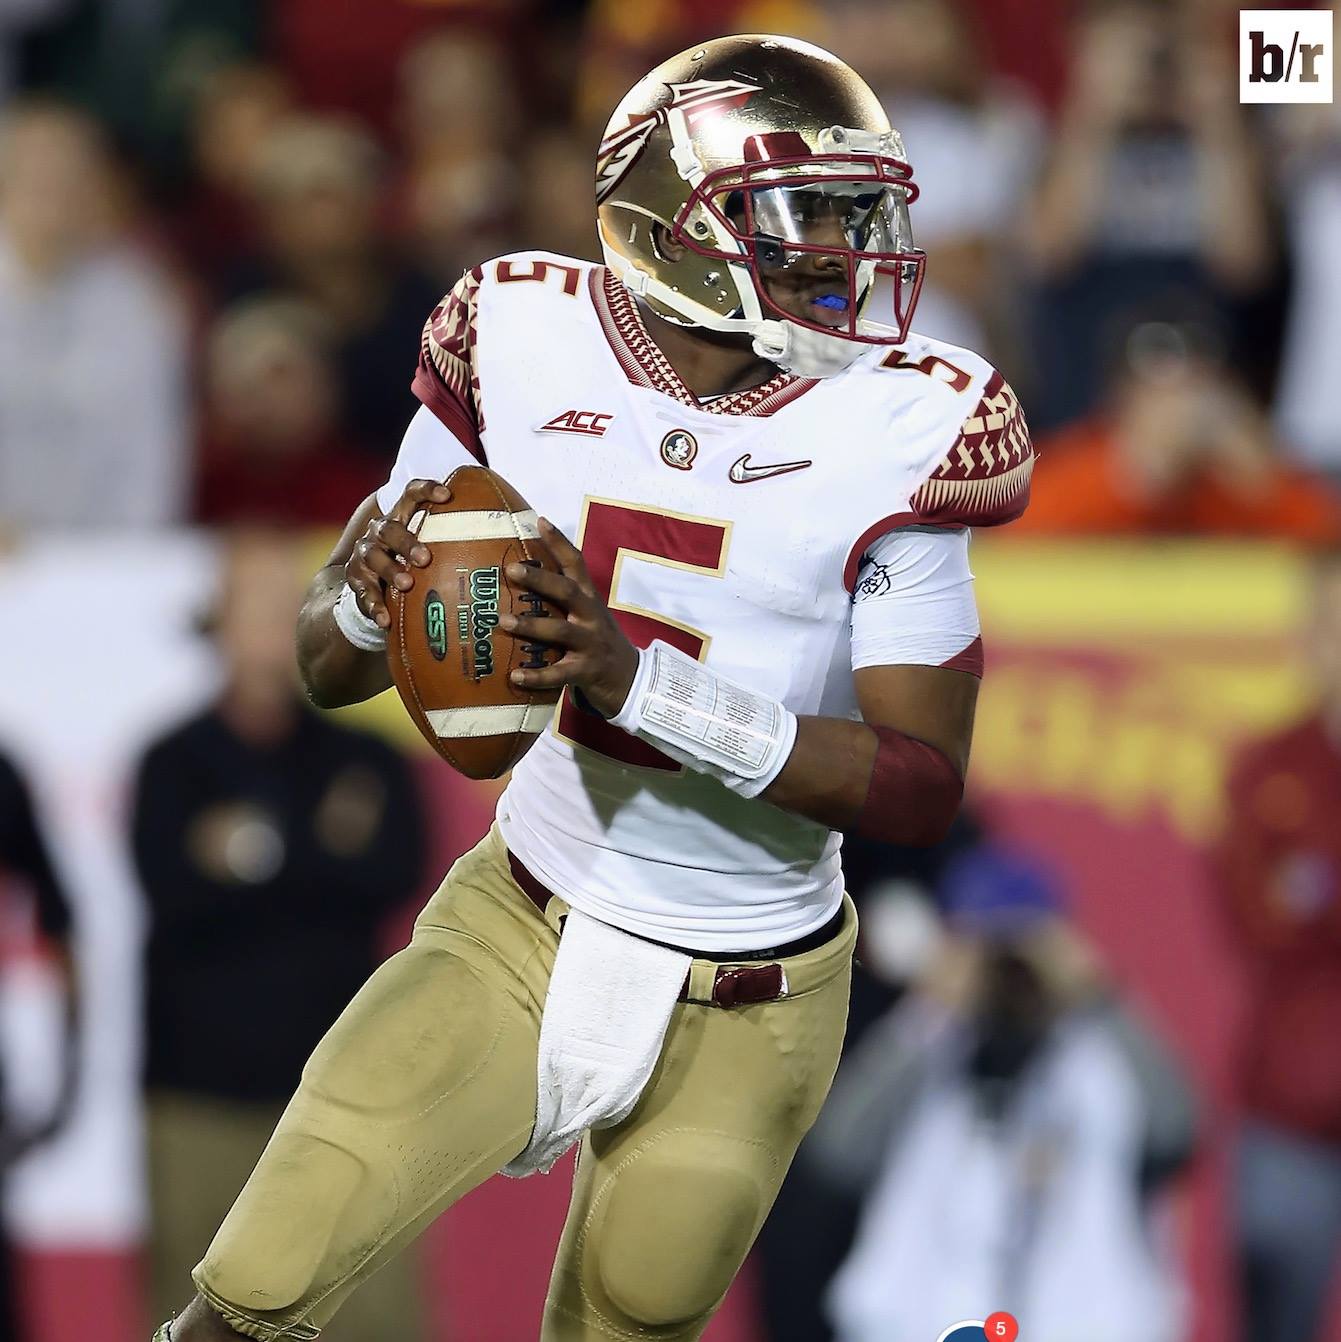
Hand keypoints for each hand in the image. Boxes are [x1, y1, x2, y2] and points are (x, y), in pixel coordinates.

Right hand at [344, 479, 449, 628]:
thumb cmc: (414, 561)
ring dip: (390, 570)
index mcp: (402, 517)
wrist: (371, 583)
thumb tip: (518, 536)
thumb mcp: (434, 547)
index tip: (448, 494)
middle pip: (390, 528)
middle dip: (407, 541)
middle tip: (425, 558)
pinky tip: (386, 619)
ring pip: (372, 556)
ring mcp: (365, 554)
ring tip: (406, 584)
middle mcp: (380, 531)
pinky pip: (362, 592)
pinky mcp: (356, 580)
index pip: (411, 494)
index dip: (427, 490)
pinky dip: (374, 605)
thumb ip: (462, 541)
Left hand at [501, 518, 638, 717]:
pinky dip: (536, 676)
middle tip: (511, 569)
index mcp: (590, 598)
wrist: (629, 678)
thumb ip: (562, 598)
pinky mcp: (586, 671)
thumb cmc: (597, 640)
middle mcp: (591, 616)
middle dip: (540, 579)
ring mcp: (590, 644)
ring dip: (531, 625)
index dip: (560, 543)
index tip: (540, 521)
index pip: (577, 564)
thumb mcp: (588, 613)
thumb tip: (520, 576)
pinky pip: (559, 674)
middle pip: (568, 592)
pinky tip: (514, 676)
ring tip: (502, 622)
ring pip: (561, 631)